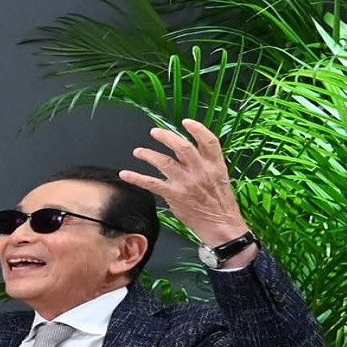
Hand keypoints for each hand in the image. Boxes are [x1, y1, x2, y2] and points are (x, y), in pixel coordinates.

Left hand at [124, 119, 250, 247]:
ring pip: (164, 161)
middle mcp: (201, 170)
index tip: (186, 122)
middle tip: (154, 132)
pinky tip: (125, 173)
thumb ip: (207, 164)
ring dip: (148, 154)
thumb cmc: (220, 202)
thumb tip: (190, 154)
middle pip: (182, 147)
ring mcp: (186, 182)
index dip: (197, 129)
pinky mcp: (174, 194)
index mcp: (216, 164)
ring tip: (138, 151)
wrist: (221, 224)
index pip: (209, 141)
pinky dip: (136, 177)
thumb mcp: (221, 178)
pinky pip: (151, 183)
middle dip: (166, 137)